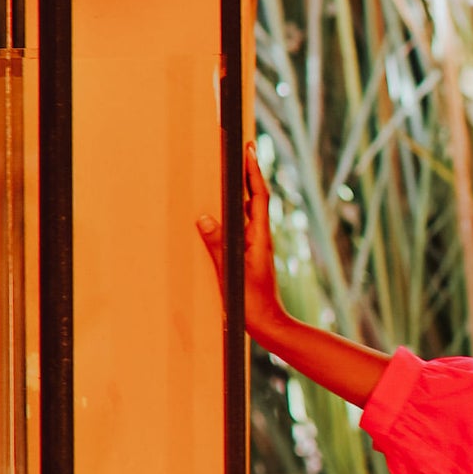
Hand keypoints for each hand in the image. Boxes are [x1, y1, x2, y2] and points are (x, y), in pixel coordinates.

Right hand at [198, 143, 280, 337]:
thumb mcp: (231, 272)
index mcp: (260, 237)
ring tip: (232, 172)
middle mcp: (260, 237)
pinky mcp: (250, 255)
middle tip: (242, 150)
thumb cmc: (252, 301)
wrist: (268, 324)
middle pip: (256, 198)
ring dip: (243, 190)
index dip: (254, 172)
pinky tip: (225, 211)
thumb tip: (204, 218)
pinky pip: (243, 226)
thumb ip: (218, 245)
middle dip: (250, 174)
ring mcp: (256, 246)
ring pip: (250, 211)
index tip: (249, 149)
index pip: (259, 196)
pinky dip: (237, 211)